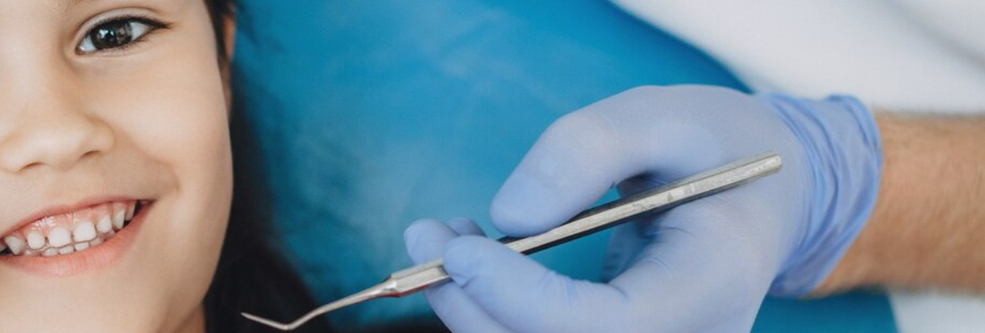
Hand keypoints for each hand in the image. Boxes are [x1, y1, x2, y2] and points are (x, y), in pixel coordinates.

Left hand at [404, 85, 881, 331]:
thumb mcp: (661, 117)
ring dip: (473, 312)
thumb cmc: (712, 147)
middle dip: (475, 307)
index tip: (458, 247)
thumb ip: (588, 150)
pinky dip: (493, 314)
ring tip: (444, 238)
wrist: (761, 194)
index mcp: (713, 284)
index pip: (604, 325)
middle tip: (424, 236)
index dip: (518, 297)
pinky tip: (475, 261)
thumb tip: (508, 214)